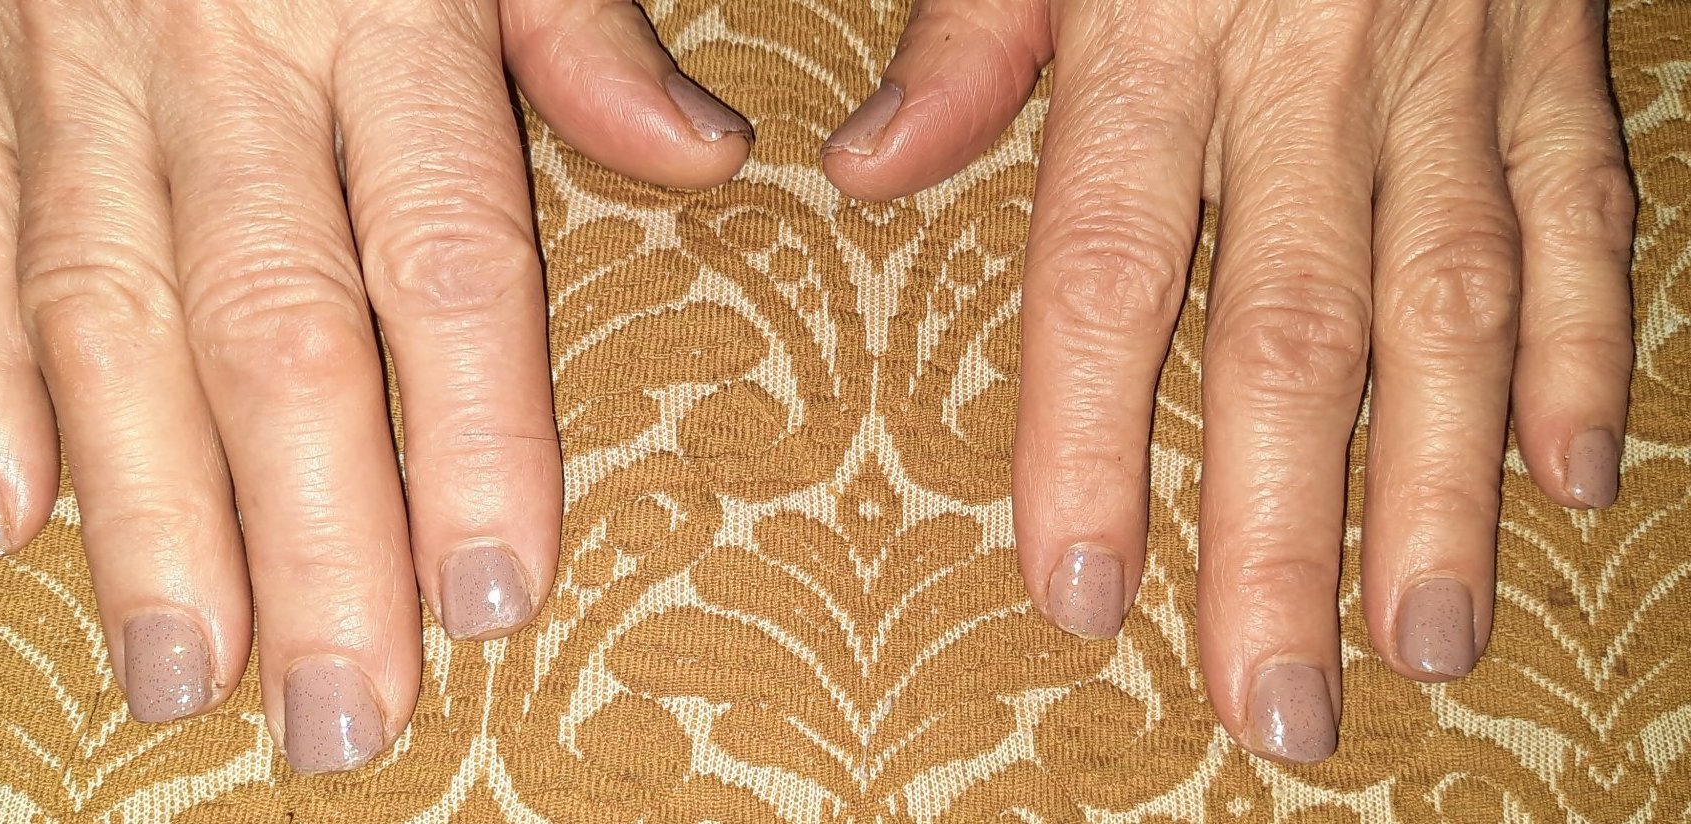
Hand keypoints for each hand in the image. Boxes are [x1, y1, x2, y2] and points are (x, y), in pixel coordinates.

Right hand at [0, 0, 749, 771]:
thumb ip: (571, 29)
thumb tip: (697, 156)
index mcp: (376, 15)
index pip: (445, 260)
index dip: (476, 438)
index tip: (499, 593)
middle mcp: (217, 60)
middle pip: (272, 331)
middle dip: (309, 540)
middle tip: (341, 712)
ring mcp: (64, 67)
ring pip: (102, 320)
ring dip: (144, 514)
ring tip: (186, 671)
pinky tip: (4, 523)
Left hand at [822, 0, 1632, 762]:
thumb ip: (970, 38)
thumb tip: (872, 174)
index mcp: (1163, 33)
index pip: (1111, 271)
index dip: (1090, 439)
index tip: (1076, 591)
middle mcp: (1314, 67)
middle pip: (1295, 331)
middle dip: (1285, 531)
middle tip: (1276, 700)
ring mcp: (1453, 63)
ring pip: (1451, 301)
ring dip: (1440, 484)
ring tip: (1425, 636)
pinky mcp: (1551, 48)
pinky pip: (1576, 209)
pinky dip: (1577, 344)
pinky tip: (1568, 474)